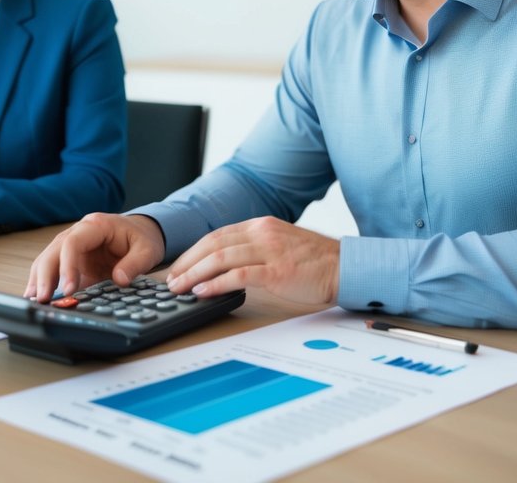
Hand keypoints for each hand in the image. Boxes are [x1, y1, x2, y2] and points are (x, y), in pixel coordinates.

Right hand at [25, 213, 165, 301]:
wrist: (140, 232)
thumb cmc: (141, 238)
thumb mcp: (147, 250)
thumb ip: (135, 264)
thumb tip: (119, 279)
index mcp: (96, 225)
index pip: (73, 242)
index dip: (67, 265)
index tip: (69, 289)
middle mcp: (79, 232)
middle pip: (53, 251)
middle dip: (45, 275)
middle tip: (43, 299)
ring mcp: (72, 246)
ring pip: (47, 259)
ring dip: (39, 279)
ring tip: (35, 301)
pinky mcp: (71, 260)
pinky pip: (53, 270)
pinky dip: (44, 282)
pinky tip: (38, 298)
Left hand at [165, 216, 339, 304]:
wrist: (345, 268)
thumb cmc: (315, 263)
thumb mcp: (281, 244)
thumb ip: (255, 249)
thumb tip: (224, 266)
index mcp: (261, 225)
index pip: (217, 235)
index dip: (193, 252)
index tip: (179, 267)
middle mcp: (262, 233)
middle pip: (213, 243)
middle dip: (187, 262)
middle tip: (170, 280)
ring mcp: (269, 250)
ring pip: (220, 257)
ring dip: (195, 273)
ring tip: (179, 288)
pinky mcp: (277, 270)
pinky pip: (239, 275)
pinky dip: (216, 283)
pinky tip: (203, 291)